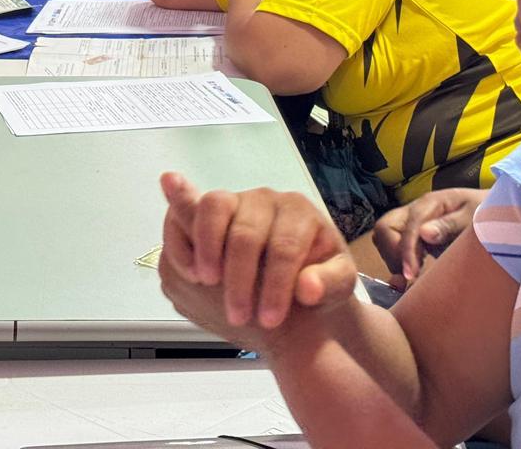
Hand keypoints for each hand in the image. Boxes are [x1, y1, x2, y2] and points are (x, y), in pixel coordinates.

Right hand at [159, 173, 356, 343]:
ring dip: (205, 247)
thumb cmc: (317, 275)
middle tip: (238, 316)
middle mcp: (265, 199)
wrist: (292, 270)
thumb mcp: (338, 283)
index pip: (285, 245)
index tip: (271, 320)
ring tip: (206, 283)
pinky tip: (190, 271)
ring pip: (213, 207)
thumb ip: (330, 284)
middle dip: (239, 277)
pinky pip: (186, 209)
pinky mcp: (208, 210)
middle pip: (246, 231)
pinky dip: (182, 237)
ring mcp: (234, 200)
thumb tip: (308, 288)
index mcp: (300, 213)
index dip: (276, 284)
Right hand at [372, 188, 484, 285]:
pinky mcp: (414, 235)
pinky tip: (413, 274)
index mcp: (429, 204)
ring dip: (394, 259)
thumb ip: (450, 225)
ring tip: (413, 277)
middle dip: (392, 254)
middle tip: (411, 274)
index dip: (405, 252)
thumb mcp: (475, 217)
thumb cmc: (487, 212)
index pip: (406, 227)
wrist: (496, 210)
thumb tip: (424, 234)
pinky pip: (395, 247)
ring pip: (385, 239)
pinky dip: (399, 262)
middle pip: (384, 228)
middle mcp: (414, 212)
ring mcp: (412, 223)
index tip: (410, 275)